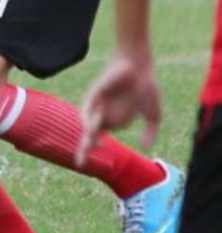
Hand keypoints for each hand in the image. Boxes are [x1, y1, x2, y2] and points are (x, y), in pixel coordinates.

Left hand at [78, 50, 160, 164]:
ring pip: (89, 123)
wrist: (141, 67)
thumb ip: (150, 132)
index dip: (93, 149)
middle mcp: (103, 113)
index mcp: (114, 119)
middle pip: (90, 134)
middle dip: (85, 149)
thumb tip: (145, 148)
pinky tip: (91, 127)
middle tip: (80, 164)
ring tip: (90, 146)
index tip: (85, 165)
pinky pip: (88, 108)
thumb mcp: (153, 115)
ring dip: (90, 134)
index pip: (100, 137)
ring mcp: (98, 103)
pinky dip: (89, 118)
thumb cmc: (146, 88)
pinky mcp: (94, 93)